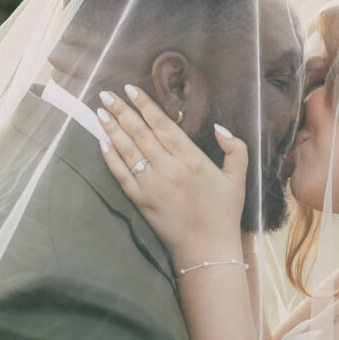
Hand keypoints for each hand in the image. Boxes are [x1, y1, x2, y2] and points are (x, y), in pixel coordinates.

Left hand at [97, 86, 247, 265]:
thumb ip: (235, 149)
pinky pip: (120, 174)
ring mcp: (152, 185)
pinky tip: (101, 142)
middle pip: (140, 133)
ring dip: (112, 129)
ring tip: (100, 112)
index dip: (145, 105)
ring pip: (127, 150)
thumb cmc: (223, 214)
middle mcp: (169, 169)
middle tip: (107, 95)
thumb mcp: (238, 178)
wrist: (207, 249)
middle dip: (121, 111)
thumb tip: (220, 128)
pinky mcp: (141, 200)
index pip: (162, 125)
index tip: (131, 90)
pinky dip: (110, 157)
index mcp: (192, 159)